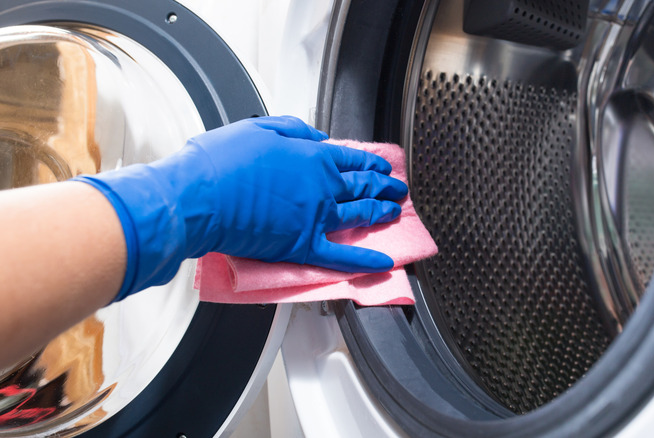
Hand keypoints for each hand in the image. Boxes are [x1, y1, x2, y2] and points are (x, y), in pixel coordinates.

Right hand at [73, 116, 407, 300]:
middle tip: (397, 188)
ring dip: (381, 213)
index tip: (381, 166)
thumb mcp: (259, 128)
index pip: (351, 159)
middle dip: (383, 186)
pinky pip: (341, 257)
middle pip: (362, 185)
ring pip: (358, 215)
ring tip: (395, 212)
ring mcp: (315, 217)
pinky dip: (365, 262)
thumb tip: (318, 137)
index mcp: (311, 156)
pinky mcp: (302, 246)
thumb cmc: (220, 162)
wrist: (198, 197)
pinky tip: (384, 264)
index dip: (369, 163)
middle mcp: (321, 186)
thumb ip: (294, 131)